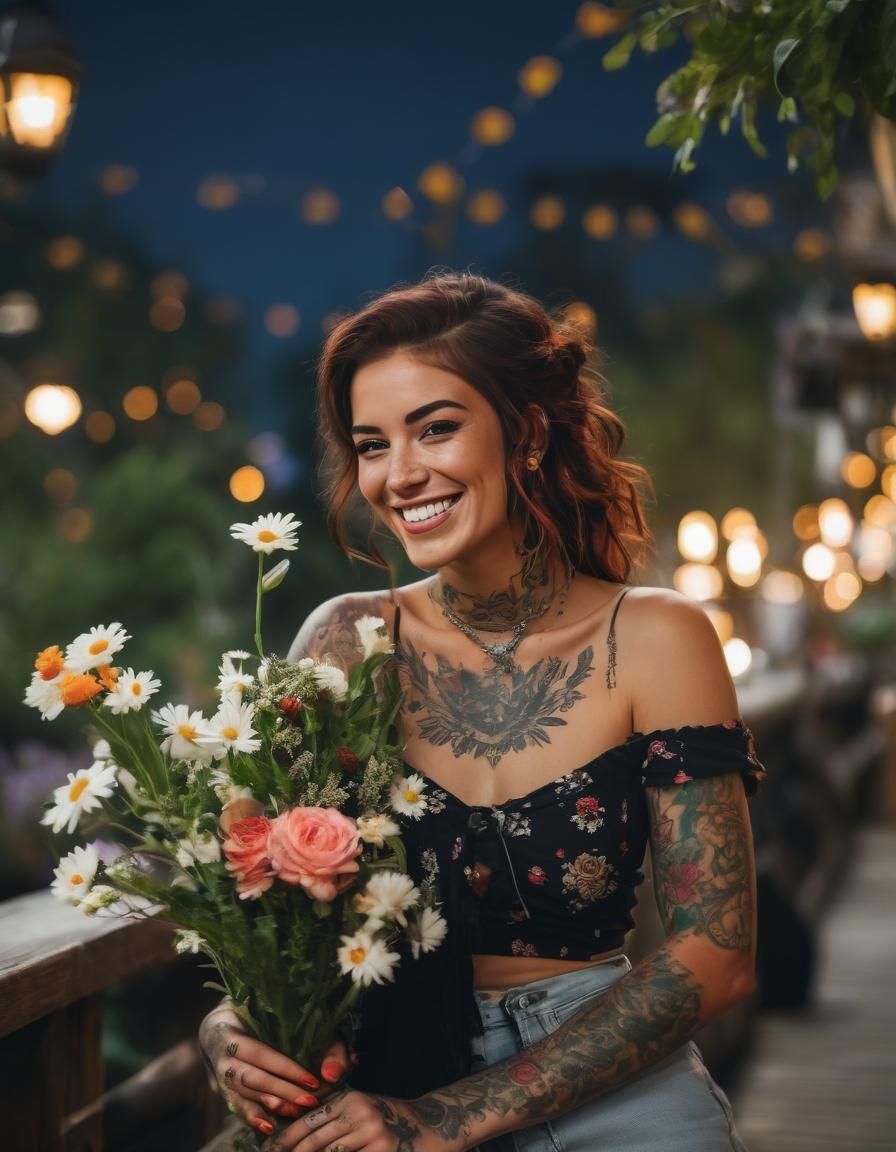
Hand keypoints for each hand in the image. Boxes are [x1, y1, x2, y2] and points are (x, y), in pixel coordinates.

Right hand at [198, 1004, 350, 1138]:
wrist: (219, 1024)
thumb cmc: (259, 1016)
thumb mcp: (286, 1015)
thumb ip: (317, 1040)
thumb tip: (332, 1074)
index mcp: (232, 1029)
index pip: (260, 1053)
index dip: (286, 1068)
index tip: (312, 1080)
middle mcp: (223, 1054)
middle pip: (253, 1076)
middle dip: (283, 1090)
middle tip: (310, 1101)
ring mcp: (220, 1073)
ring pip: (245, 1092)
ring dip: (271, 1103)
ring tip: (295, 1111)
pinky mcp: (222, 1089)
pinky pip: (236, 1105)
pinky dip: (252, 1116)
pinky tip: (268, 1127)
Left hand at [267, 1089, 449, 1151]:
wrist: (426, 1127)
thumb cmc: (387, 1117)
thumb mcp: (360, 1105)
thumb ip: (333, 1111)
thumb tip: (295, 1123)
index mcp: (350, 1098)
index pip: (310, 1120)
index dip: (287, 1138)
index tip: (272, 1150)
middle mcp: (360, 1112)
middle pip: (316, 1142)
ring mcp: (372, 1133)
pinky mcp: (382, 1151)